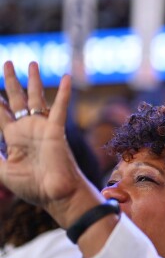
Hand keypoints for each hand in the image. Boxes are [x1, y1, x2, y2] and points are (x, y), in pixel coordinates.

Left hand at [0, 62, 93, 224]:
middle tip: (7, 63)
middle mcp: (28, 129)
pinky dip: (64, 92)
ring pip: (37, 98)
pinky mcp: (56, 130)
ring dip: (33, 80)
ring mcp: (42, 128)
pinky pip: (60, 108)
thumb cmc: (32, 187)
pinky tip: (66, 77)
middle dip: (10, 81)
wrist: (55, 195)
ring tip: (30, 63)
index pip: (1, 113)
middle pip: (17, 99)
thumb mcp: (3, 171)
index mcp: (14, 138)